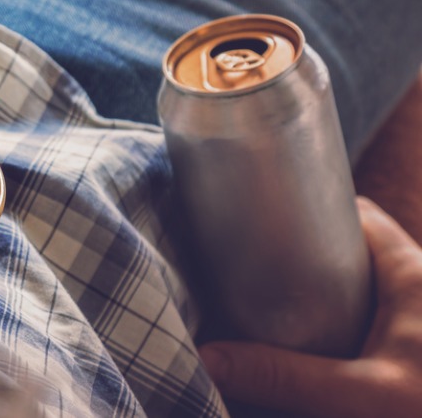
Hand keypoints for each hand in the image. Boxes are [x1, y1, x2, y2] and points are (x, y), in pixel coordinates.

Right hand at [199, 197, 421, 416]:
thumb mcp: (369, 396)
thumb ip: (287, 377)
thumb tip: (205, 357)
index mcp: (413, 273)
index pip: (356, 214)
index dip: (308, 210)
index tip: (257, 219)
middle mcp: (421, 291)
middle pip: (354, 256)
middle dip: (302, 264)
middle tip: (246, 278)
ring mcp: (419, 331)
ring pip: (364, 300)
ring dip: (322, 307)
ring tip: (265, 320)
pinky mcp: (418, 360)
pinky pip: (375, 336)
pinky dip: (342, 340)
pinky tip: (313, 362)